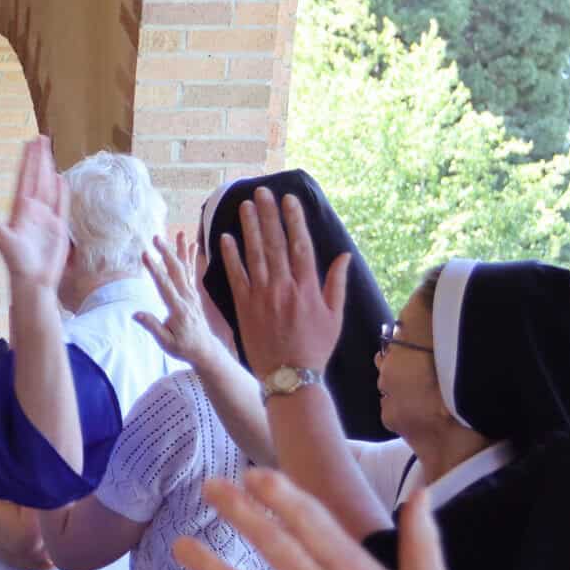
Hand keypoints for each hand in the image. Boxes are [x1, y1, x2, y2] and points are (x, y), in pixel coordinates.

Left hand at [0, 137, 69, 292]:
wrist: (33, 281)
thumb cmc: (16, 263)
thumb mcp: (1, 238)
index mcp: (20, 210)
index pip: (25, 179)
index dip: (27, 161)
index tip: (29, 143)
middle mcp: (33, 210)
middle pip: (37, 178)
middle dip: (40, 158)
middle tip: (41, 138)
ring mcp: (47, 218)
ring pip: (49, 187)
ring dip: (49, 169)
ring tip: (50, 152)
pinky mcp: (59, 227)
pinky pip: (62, 205)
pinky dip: (62, 192)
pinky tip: (60, 178)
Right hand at [135, 230, 228, 368]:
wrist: (204, 349)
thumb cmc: (183, 347)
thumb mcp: (166, 342)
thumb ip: (153, 326)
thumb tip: (136, 314)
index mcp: (179, 310)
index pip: (164, 286)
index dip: (154, 269)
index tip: (145, 255)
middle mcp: (187, 298)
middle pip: (175, 272)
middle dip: (166, 253)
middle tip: (156, 237)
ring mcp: (192, 294)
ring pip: (185, 268)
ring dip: (180, 250)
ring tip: (179, 233)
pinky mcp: (193, 293)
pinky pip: (191, 272)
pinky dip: (191, 257)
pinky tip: (192, 244)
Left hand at [221, 189, 348, 378]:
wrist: (290, 376)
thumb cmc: (315, 348)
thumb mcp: (335, 317)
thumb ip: (337, 284)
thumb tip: (343, 255)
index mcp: (308, 287)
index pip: (300, 245)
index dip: (293, 220)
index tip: (288, 200)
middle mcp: (285, 287)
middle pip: (275, 243)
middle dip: (268, 215)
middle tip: (261, 192)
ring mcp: (263, 296)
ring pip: (255, 255)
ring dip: (249, 228)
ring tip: (244, 206)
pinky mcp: (246, 308)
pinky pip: (236, 277)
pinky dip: (231, 257)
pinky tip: (225, 238)